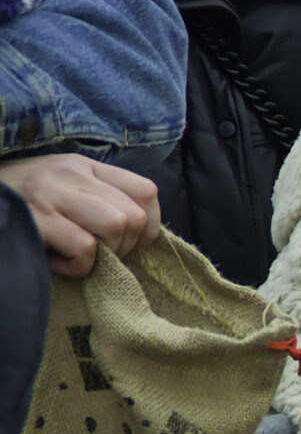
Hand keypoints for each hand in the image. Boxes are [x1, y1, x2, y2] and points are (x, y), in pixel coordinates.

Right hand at [0, 153, 160, 276]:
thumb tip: (138, 234)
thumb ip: (96, 200)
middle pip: (136, 215)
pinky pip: (85, 248)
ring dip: (104, 255)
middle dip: (127, 248)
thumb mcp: (59, 190)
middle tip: (100, 259)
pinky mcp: (35, 218)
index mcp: (84, 166)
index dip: (148, 227)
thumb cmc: (18, 203)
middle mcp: (71, 174)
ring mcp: (52, 193)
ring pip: (117, 225)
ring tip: (77, 259)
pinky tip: (55, 263)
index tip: (128, 246)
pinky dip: (77, 266)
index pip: (146, 191)